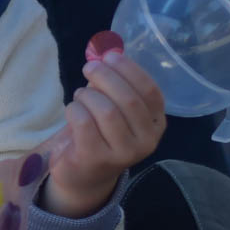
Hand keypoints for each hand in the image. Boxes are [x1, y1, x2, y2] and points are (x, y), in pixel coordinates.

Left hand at [44, 42, 165, 216]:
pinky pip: (84, 122)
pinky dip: (75, 109)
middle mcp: (147, 140)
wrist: (84, 176)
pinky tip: (72, 109)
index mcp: (157, 123)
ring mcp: (124, 153)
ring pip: (106, 110)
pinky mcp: (97, 158)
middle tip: (89, 67)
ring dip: (88, 95)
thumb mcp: (113, 108)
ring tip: (81, 94)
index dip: (130, 70)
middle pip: (128, 99)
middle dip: (106, 77)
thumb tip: (105, 54)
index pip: (150, 92)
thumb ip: (113, 85)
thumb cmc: (100, 135)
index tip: (111, 56)